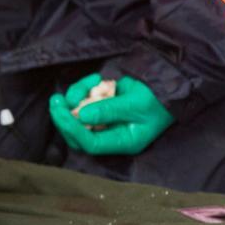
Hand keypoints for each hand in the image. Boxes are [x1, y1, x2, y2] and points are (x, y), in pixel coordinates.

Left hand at [48, 73, 173, 154]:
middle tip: (55, 102)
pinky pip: (86, 100)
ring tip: (73, 90)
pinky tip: (92, 81)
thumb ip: (109, 110)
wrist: (169, 83)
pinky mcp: (103, 105)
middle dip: (64, 119)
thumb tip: (81, 115)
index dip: (74, 130)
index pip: (91, 144)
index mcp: (123, 141)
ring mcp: (106, 119)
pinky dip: (83, 90)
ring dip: (73, 101)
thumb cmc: (157, 99)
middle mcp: (112, 133)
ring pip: (79, 116)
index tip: (63, 113)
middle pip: (79, 134)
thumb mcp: (136, 105)